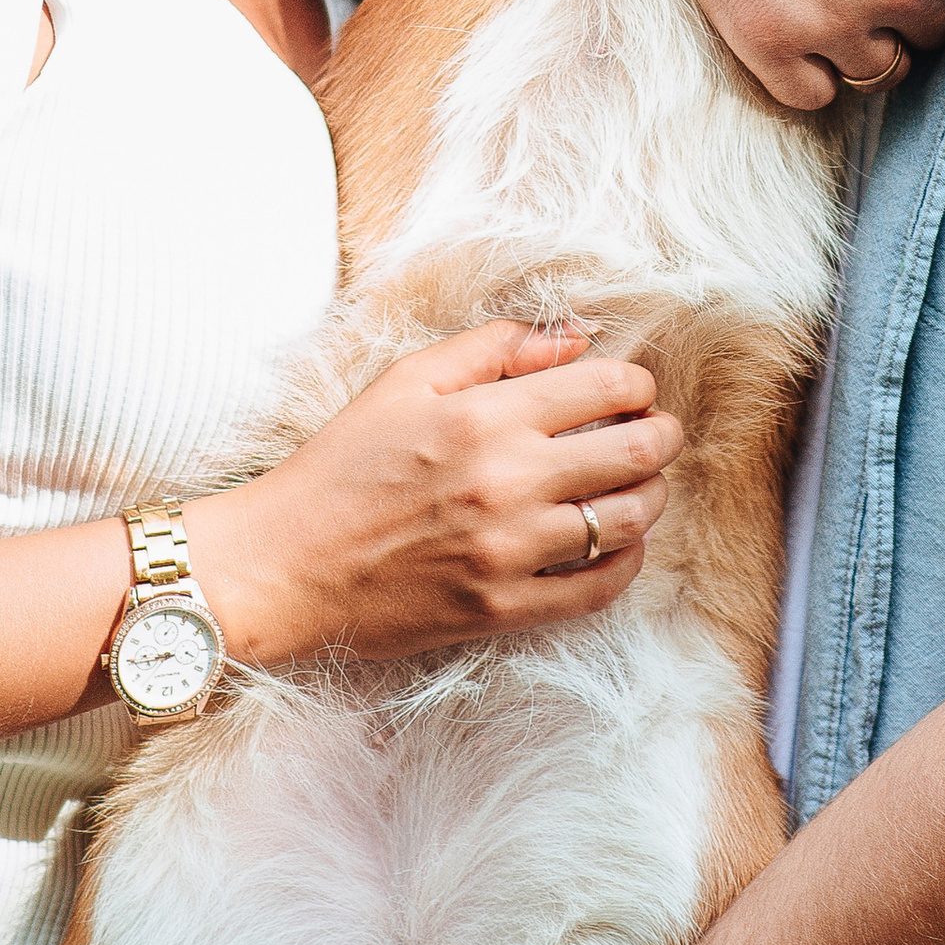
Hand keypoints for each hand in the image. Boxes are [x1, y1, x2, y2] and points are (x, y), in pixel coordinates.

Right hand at [190, 321, 680, 669]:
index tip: (633, 389)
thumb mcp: (407, 380)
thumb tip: (575, 335)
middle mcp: (509, 482)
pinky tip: (618, 542)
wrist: (285, 564)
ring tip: (639, 485)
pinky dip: (625, 561)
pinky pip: (599, 588)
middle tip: (657, 432)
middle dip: (660, 435)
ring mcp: (510, 552)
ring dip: (649, 496)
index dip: (636, 383)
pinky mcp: (504, 609)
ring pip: (628, 520)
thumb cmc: (342, 464)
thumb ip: (495, 348)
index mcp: (485, 416)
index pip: (606, 386)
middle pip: (635, 452)